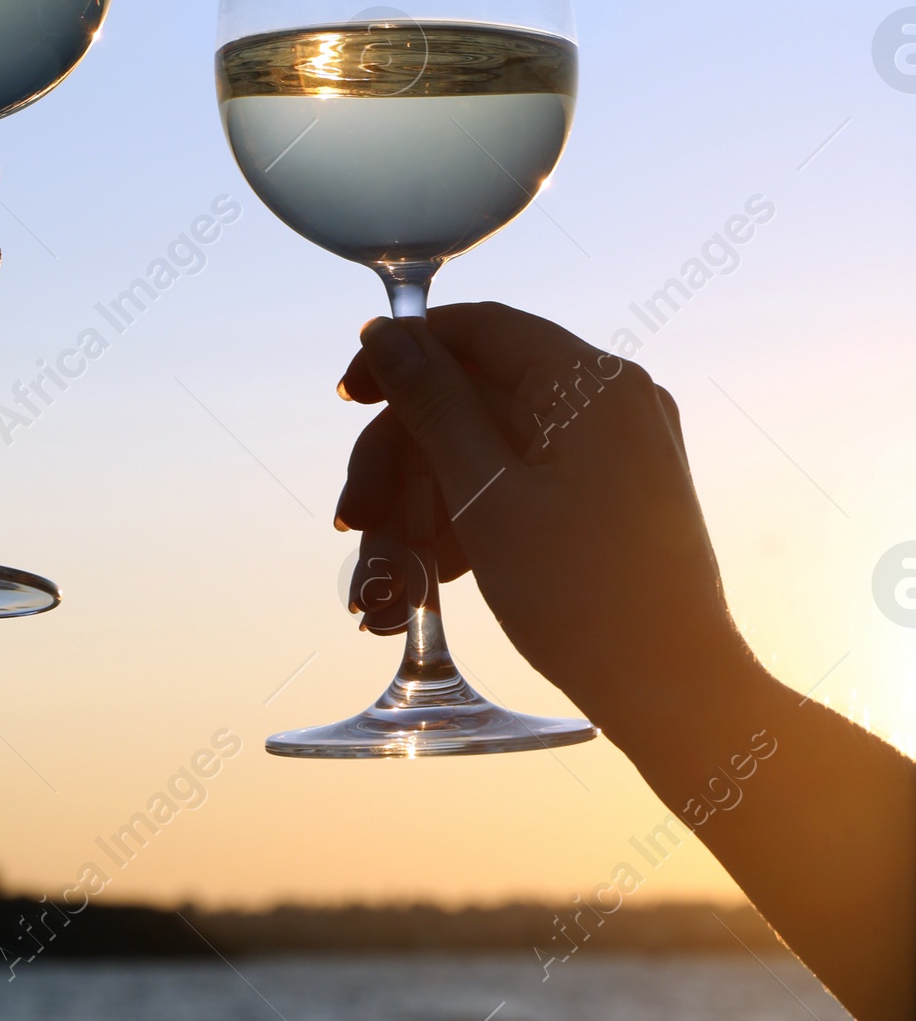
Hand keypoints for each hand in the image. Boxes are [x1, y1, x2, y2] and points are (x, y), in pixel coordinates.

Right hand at [334, 302, 751, 726]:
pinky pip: (523, 482)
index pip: (477, 329)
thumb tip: (387, 332)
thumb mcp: (485, 495)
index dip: (403, 355)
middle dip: (405, 460)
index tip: (348, 396)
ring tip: (387, 579)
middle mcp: (611, 402)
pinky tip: (432, 578)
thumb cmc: (583, 597)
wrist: (671, 691)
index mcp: (592, 383)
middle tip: (356, 521)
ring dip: (428, 503)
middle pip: (475, 398)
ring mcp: (616, 450)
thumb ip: (432, 404)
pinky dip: (473, 519)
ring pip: (491, 448)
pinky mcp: (612, 494)